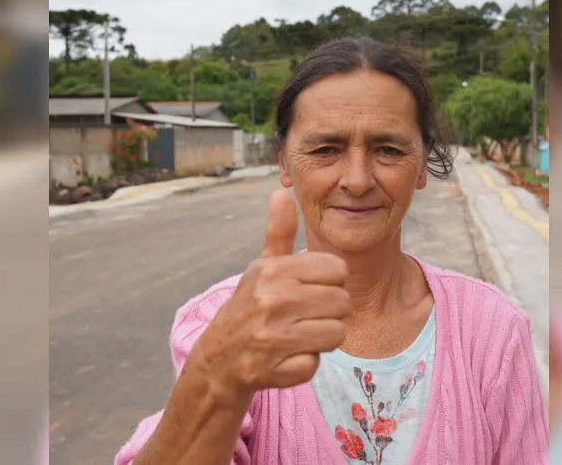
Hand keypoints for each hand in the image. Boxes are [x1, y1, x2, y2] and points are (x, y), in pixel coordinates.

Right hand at [190, 189, 351, 399]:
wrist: (218, 360)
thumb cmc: (250, 307)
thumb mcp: (262, 268)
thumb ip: (279, 233)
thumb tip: (281, 193)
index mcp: (273, 270)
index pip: (338, 270)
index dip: (330, 283)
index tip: (310, 291)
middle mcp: (272, 299)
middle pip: (343, 303)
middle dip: (329, 313)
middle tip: (304, 317)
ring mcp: (272, 335)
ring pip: (336, 334)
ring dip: (321, 339)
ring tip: (297, 335)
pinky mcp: (273, 368)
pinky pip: (316, 364)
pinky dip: (304, 364)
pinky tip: (285, 357)